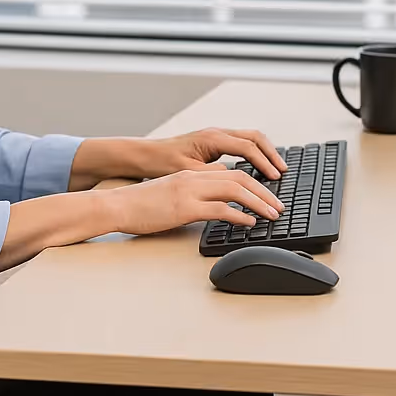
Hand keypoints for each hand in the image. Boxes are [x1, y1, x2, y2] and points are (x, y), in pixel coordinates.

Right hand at [104, 168, 283, 235]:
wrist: (116, 206)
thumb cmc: (140, 205)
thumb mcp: (172, 194)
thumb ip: (193, 195)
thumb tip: (215, 207)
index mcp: (192, 174)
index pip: (232, 172)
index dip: (255, 183)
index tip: (268, 196)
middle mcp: (194, 178)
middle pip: (240, 178)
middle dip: (264, 192)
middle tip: (279, 206)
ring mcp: (189, 191)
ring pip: (235, 190)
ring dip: (259, 202)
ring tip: (272, 214)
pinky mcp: (184, 208)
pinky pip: (220, 209)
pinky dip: (239, 215)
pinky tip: (249, 223)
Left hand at [145, 127, 288, 180]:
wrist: (147, 155)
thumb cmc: (163, 163)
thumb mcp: (187, 172)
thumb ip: (211, 174)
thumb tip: (233, 176)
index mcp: (212, 139)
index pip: (248, 148)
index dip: (264, 163)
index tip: (275, 178)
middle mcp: (216, 133)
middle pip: (254, 137)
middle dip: (271, 154)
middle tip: (283, 171)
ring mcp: (216, 136)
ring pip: (250, 138)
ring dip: (265, 152)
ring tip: (276, 168)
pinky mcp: (214, 142)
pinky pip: (242, 143)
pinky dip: (255, 152)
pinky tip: (258, 166)